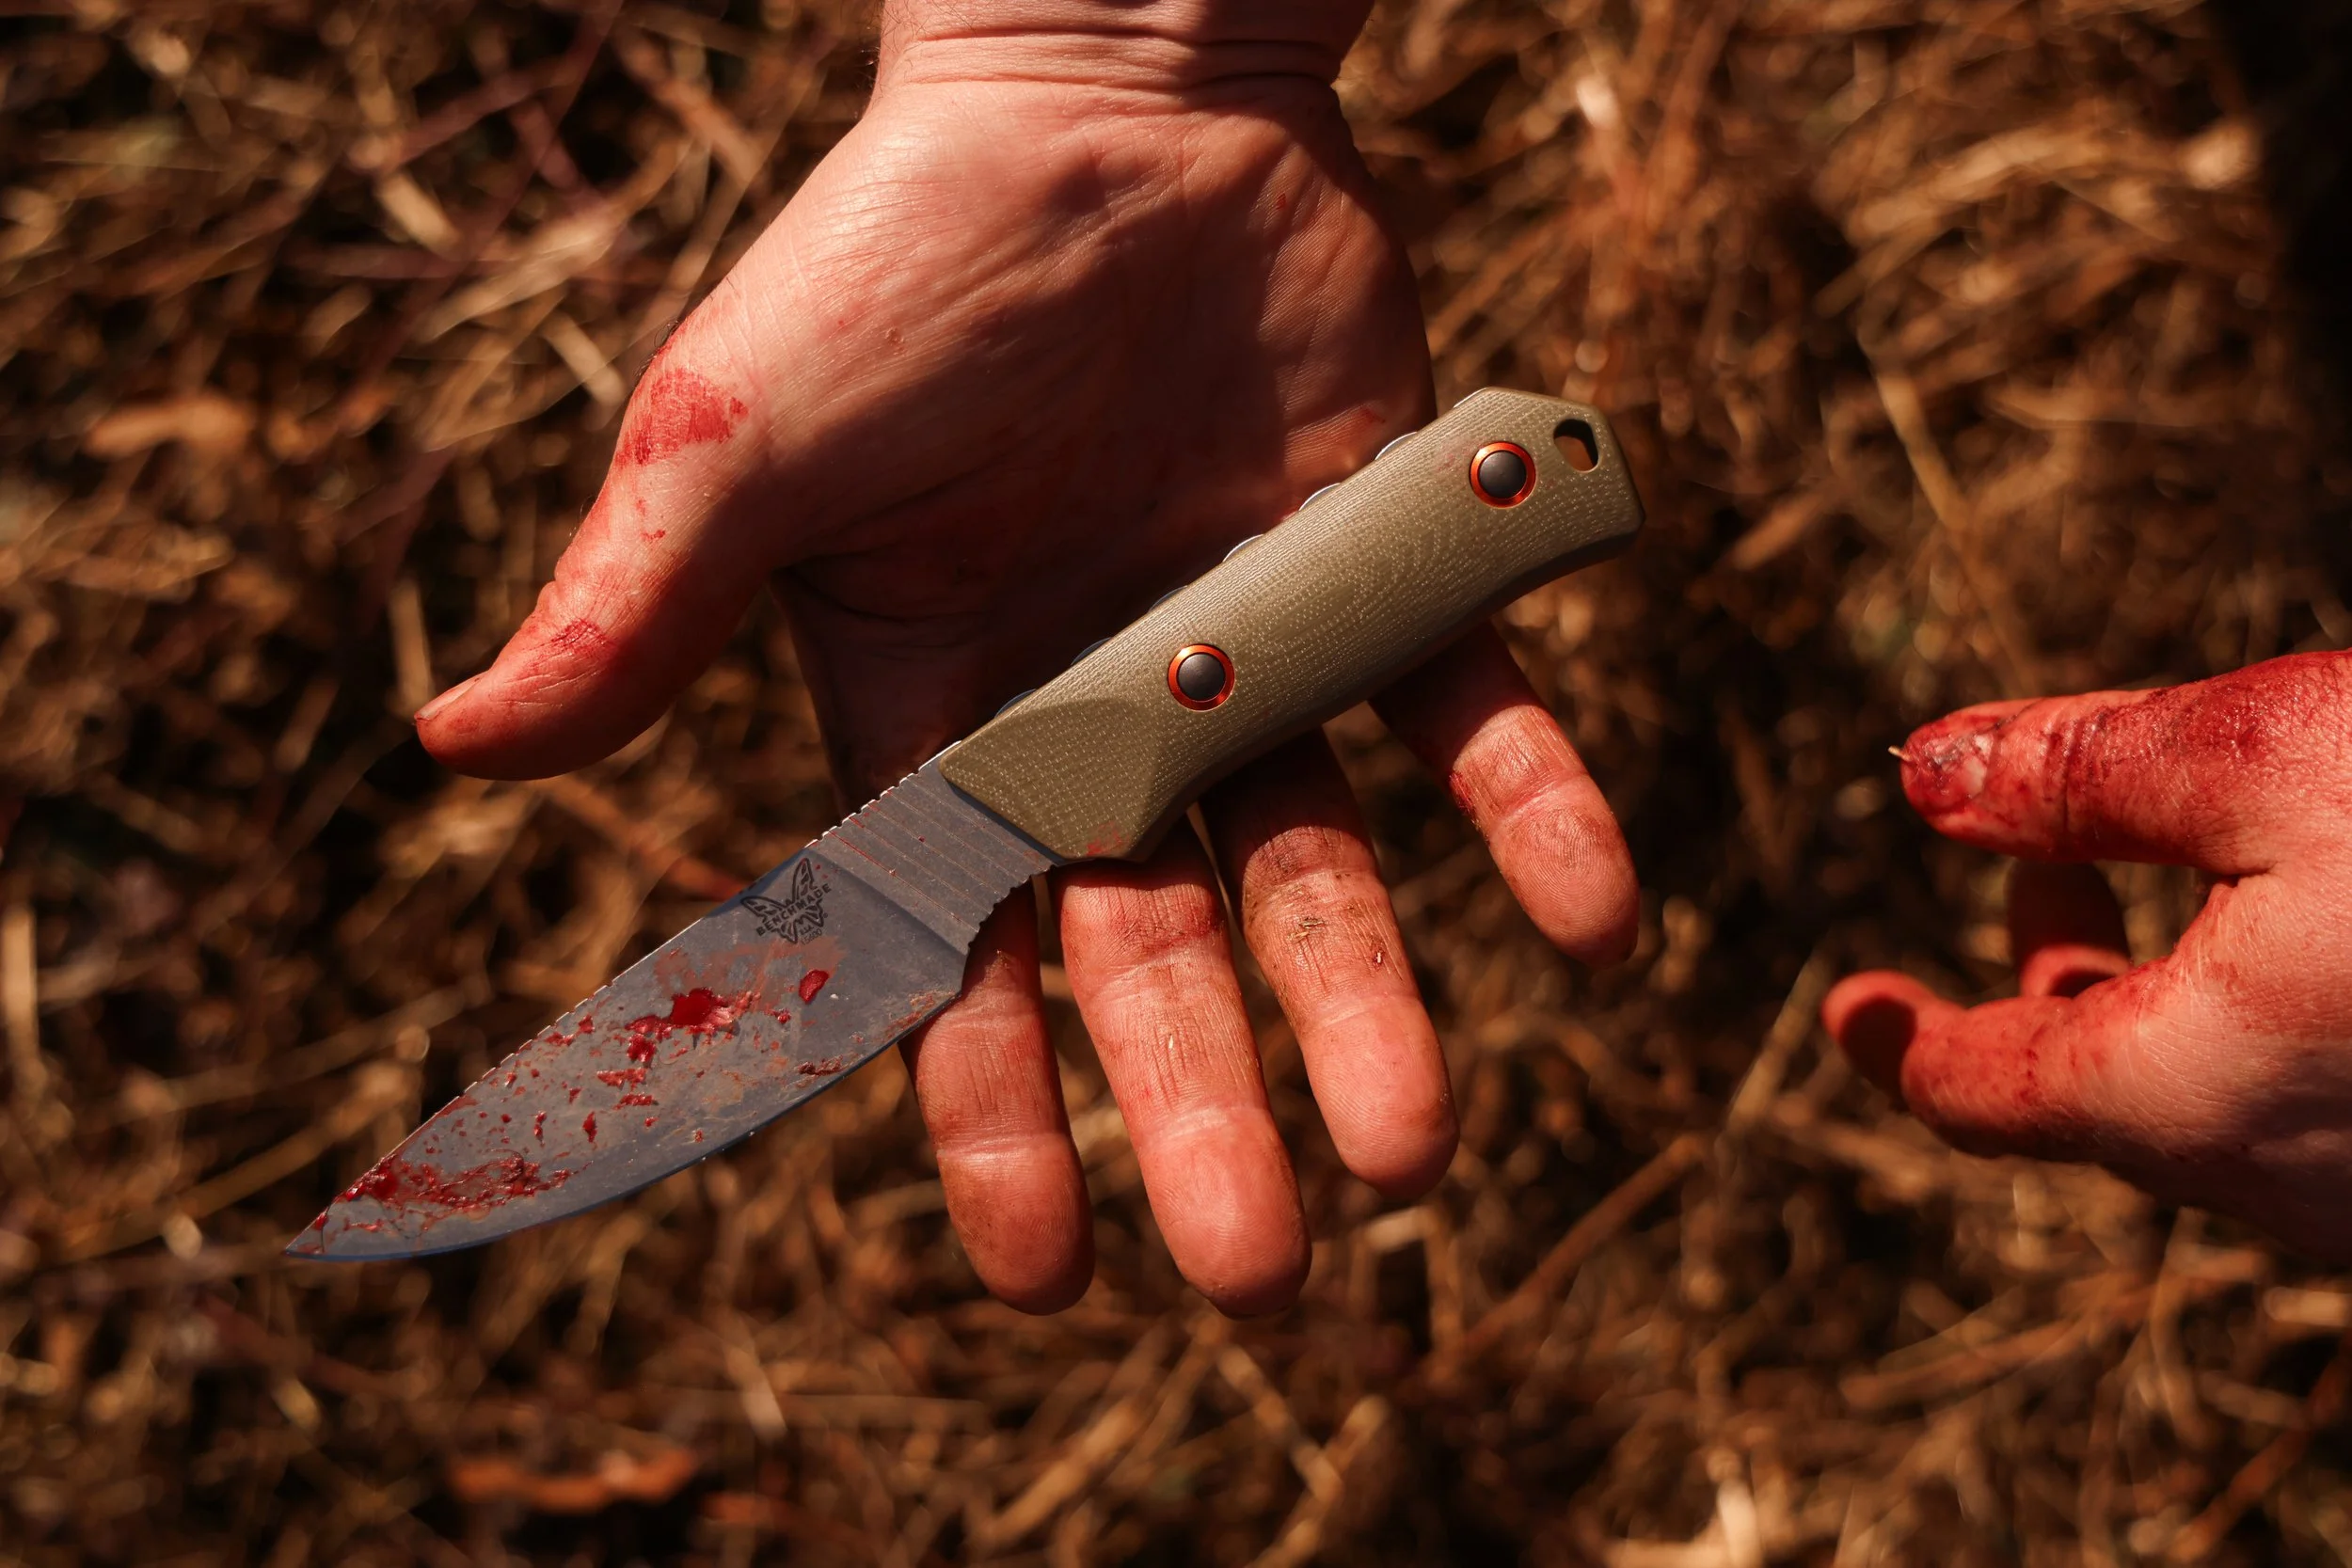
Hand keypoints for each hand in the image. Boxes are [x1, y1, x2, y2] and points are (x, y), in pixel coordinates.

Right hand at [416, 3, 1637, 1313]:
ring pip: (1322, 870)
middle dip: (1203, 1109)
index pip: (961, 959)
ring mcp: (1253, 656)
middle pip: (1155, 953)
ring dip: (1375, 1008)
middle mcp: (1103, 720)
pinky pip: (1476, 722)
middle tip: (1264, 1273)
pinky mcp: (1385, 577)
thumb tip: (457, 746)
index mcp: (940, 722)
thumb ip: (633, 606)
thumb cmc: (897, 261)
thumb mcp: (741, 439)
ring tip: (1420, 1150)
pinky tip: (1595, 925)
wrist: (1108, 103)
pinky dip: (1540, 816)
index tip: (1053, 1270)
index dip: (997, 1118)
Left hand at [1821, 651, 2351, 1257]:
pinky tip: (2299, 917)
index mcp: (2184, 1098)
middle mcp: (2282, 1184)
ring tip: (2166, 856)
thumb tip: (1926, 770)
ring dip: (2162, 990)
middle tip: (2036, 863)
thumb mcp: (2267, 760)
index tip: (1851, 1010)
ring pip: (2217, 1094)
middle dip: (2049, 970)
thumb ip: (2081, 772)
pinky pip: (2313, 1099)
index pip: (1978, 1092)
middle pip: (2099, 1087)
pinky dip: (2259, 1019)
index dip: (1903, 1040)